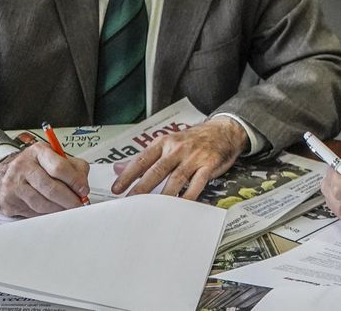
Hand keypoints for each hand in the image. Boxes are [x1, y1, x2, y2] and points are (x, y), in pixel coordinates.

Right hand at [0, 143, 89, 217]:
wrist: (5, 173)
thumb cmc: (35, 166)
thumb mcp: (55, 157)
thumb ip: (74, 168)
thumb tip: (83, 187)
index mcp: (38, 152)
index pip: (59, 168)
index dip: (75, 182)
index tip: (83, 191)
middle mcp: (23, 166)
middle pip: (52, 189)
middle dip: (69, 200)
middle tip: (78, 205)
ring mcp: (13, 184)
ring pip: (42, 204)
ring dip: (59, 209)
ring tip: (66, 208)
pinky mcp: (8, 201)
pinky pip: (32, 213)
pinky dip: (46, 214)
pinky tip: (51, 210)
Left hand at [110, 116, 247, 199]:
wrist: (223, 131)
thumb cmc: (193, 139)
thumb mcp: (167, 142)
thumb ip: (144, 157)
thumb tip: (118, 168)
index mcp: (164, 142)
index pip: (142, 159)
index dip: (128, 175)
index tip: (117, 189)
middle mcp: (178, 149)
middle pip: (157, 170)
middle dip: (142, 188)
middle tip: (131, 202)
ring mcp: (194, 157)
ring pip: (176, 178)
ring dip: (164, 195)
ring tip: (153, 210)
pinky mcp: (209, 165)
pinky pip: (197, 183)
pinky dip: (189, 196)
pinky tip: (181, 206)